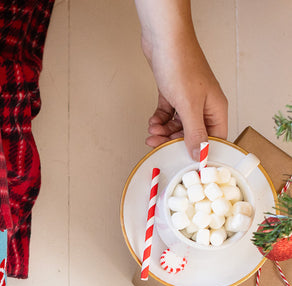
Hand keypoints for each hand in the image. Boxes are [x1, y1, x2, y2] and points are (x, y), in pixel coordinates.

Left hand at [134, 0, 227, 159]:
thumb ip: (194, 132)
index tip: (185, 161)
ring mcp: (189, 99)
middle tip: (157, 145)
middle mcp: (204, 105)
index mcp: (215, 108)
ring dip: (163, 132)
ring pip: (177, 126)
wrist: (165, 41)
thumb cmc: (181, 65)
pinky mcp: (174, 94)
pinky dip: (159, 120)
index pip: (214, 138)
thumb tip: (199, 154)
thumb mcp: (188, 106)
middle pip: (191, 134)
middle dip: (173, 141)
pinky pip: (168, 115)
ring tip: (152, 131)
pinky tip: (153, 120)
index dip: (200, 151)